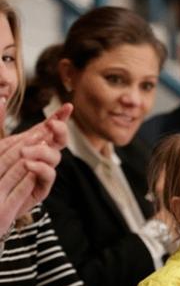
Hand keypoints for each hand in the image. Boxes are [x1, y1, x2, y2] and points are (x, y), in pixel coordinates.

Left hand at [0, 103, 73, 229]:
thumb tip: (2, 98)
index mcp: (31, 143)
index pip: (49, 127)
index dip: (59, 117)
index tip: (67, 106)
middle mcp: (41, 156)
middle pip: (59, 141)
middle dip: (60, 131)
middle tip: (51, 125)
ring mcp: (42, 172)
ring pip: (55, 157)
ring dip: (42, 151)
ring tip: (23, 152)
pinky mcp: (41, 187)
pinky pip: (49, 175)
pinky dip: (40, 167)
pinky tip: (27, 163)